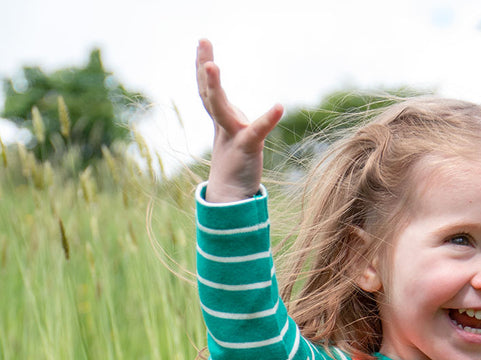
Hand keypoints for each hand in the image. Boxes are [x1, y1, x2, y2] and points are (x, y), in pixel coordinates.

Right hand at [196, 39, 283, 202]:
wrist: (232, 198)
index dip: (203, 68)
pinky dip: (268, 119)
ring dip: (214, 87)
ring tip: (212, 65)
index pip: (208, 90)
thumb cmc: (234, 167)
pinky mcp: (247, 147)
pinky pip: (257, 130)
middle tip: (203, 41)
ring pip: (220, 108)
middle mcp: (224, 124)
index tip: (202, 42)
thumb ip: (231, 118)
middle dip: (205, 67)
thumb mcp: (231, 136)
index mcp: (221, 120)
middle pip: (210, 93)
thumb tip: (231, 107)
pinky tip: (278, 107)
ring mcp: (233, 135)